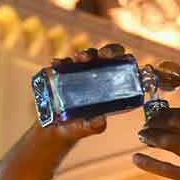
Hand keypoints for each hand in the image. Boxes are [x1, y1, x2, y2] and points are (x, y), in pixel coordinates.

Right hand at [41, 46, 179, 141]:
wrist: (57, 128)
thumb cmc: (80, 126)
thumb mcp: (89, 127)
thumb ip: (95, 126)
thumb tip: (100, 120)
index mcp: (108, 83)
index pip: (119, 63)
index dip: (122, 57)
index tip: (120, 58)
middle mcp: (95, 73)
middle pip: (104, 55)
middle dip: (106, 51)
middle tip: (103, 55)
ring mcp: (78, 71)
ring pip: (84, 56)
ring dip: (84, 53)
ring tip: (80, 59)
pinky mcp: (61, 73)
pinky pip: (62, 64)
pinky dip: (61, 62)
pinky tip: (57, 64)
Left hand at [132, 108, 179, 179]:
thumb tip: (172, 120)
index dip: (169, 112)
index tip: (156, 115)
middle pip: (178, 123)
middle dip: (157, 121)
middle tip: (146, 126)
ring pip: (169, 141)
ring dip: (150, 136)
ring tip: (142, 137)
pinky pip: (166, 168)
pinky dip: (147, 162)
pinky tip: (136, 159)